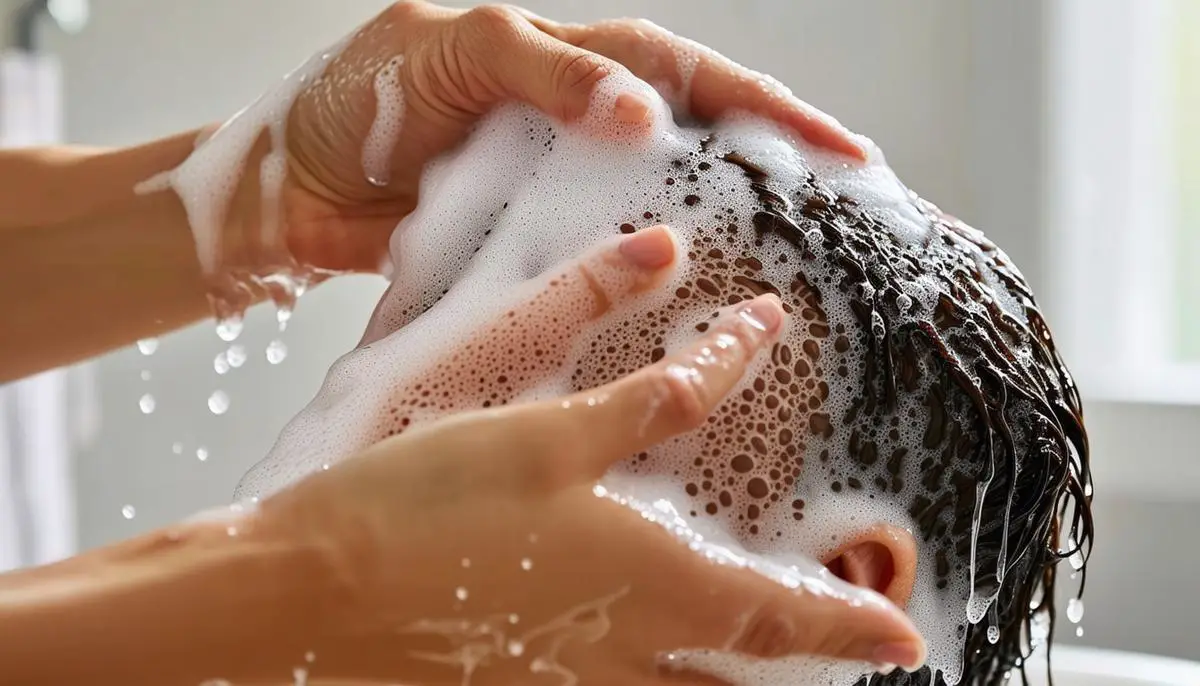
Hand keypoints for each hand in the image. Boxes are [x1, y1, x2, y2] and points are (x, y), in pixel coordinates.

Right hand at [253, 228, 923, 684]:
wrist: (306, 600)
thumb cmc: (429, 505)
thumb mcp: (551, 438)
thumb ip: (653, 402)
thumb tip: (741, 349)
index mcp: (650, 585)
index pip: (782, 618)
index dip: (851, 630)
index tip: (907, 643)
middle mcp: (627, 653)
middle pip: (744, 675)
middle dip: (807, 661)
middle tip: (852, 648)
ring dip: (736, 675)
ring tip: (762, 655)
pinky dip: (655, 680)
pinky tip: (640, 655)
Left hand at [274, 1, 863, 275]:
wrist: (282, 193)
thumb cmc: (350, 103)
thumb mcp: (444, 54)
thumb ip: (541, 70)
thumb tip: (643, 113)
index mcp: (561, 62)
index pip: (682, 73)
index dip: (762, 108)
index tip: (834, 147)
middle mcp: (571, 124)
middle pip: (694, 137)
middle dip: (774, 163)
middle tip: (849, 201)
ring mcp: (554, 190)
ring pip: (659, 204)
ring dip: (726, 227)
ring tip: (796, 260)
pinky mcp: (529, 249)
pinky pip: (603, 261)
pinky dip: (649, 280)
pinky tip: (691, 304)